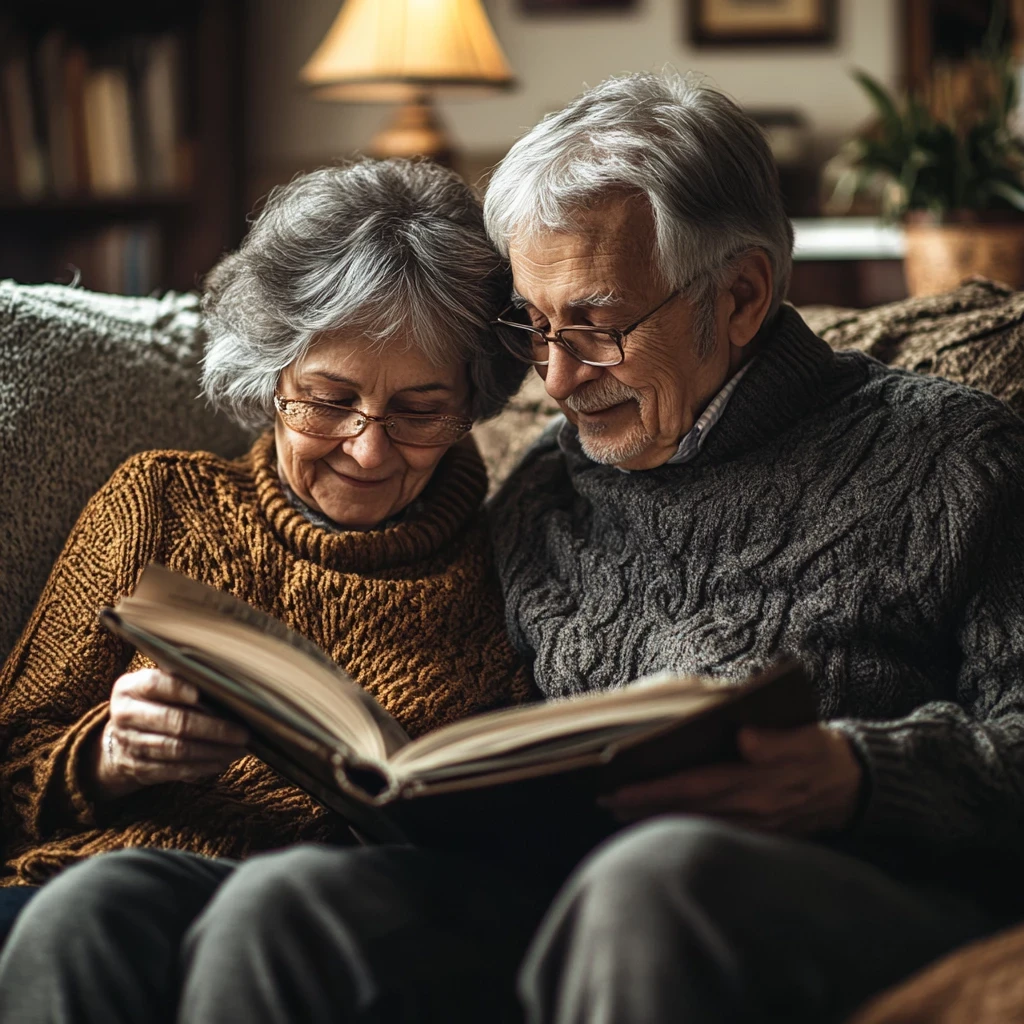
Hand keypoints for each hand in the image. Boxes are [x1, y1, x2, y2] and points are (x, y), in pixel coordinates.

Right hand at [91, 669, 248, 800]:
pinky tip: (223, 761)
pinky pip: (174, 770)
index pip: (153, 684)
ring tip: (239, 748)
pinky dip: (202, 766)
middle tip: (242, 732)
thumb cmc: (154, 702)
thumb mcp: (157, 685)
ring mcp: (131, 744)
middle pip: (173, 721)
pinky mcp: (139, 768)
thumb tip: (223, 687)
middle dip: (212, 728)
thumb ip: (182, 680)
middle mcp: (126, 715)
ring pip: (177, 749)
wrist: (121, 738)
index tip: (201, 693)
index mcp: (129, 688)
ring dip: (213, 750)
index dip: (177, 689)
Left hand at [602, 725, 863, 835]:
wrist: (857, 786)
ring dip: (656, 819)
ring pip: (694, 824)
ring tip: (620, 810)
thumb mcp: (801, 736)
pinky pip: (712, 833)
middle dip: (642, 806)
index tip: (615, 788)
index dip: (651, 790)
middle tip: (603, 800)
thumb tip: (744, 736)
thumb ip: (774, 739)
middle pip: (685, 810)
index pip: (691, 786)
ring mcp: (755, 828)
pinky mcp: (760, 836)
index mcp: (756, 781)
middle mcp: (752, 810)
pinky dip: (683, 826)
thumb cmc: (819, 750)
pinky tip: (661, 820)